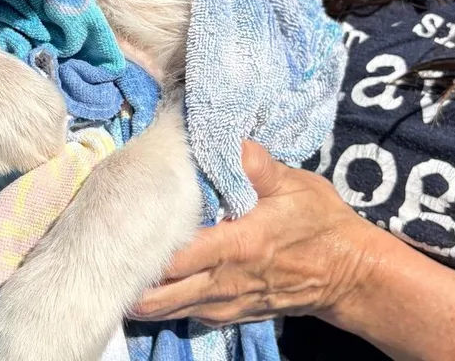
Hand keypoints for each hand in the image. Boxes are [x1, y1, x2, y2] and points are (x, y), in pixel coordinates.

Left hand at [132, 141, 374, 326]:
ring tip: (115, 273)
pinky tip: (150, 287)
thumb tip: (231, 139)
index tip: (118, 235)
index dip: (144, 251)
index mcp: (237, 246)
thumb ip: (260, 165)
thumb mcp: (295, 186)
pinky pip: (190, 314)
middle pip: (163, 295)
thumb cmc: (320, 225)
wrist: (351, 274)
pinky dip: (167, 304)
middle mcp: (226, 282)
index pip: (178, 257)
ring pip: (171, 310)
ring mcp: (228, 304)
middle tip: (102, 258)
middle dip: (130, 282)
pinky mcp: (233, 314)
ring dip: (144, 296)